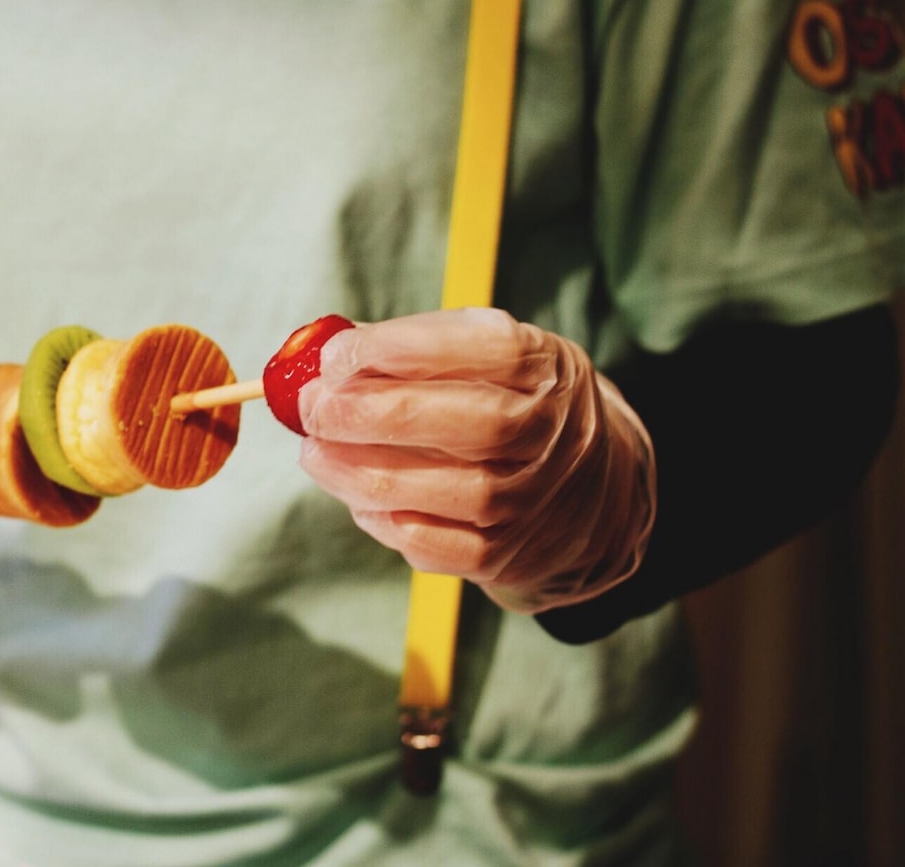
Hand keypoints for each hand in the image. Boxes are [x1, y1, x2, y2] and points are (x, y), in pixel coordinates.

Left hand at [297, 308, 654, 613]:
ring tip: (315, 452)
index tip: (336, 355)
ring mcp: (532, 500)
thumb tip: (328, 354)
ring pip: (447, 492)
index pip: (488, 350)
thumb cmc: (512, 403)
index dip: (403, 350)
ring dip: (364, 472)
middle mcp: (549, 434)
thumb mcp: (489, 357)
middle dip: (376, 415)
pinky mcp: (506, 555)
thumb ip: (419, 348)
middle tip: (313, 407)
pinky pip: (438, 544)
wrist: (592, 488)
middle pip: (471, 426)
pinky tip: (355, 498)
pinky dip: (386, 522)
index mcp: (545, 369)